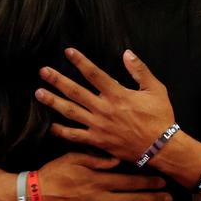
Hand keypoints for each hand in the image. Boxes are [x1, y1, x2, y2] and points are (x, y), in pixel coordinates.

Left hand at [36, 48, 175, 162]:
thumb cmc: (160, 117)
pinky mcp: (98, 141)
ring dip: (53, 102)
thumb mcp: (155, 89)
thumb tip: (127, 53)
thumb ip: (140, 70)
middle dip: (57, 80)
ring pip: (71, 112)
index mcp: (117, 94)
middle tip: (43, 72)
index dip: (80, 61)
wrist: (161, 147)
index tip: (67, 52)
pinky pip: (75, 136)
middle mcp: (104, 109)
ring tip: (39, 93)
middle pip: (75, 91)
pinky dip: (62, 131)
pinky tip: (50, 125)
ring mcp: (99, 126)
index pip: (94, 74)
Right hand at [38, 152, 170, 200]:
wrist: (34, 199)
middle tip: (169, 199)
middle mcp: (101, 199)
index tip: (162, 181)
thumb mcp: (72, 158)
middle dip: (153, 199)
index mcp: (98, 180)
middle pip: (133, 200)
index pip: (129, 182)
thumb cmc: (53, 175)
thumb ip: (95, 159)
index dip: (147, 182)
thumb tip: (116, 160)